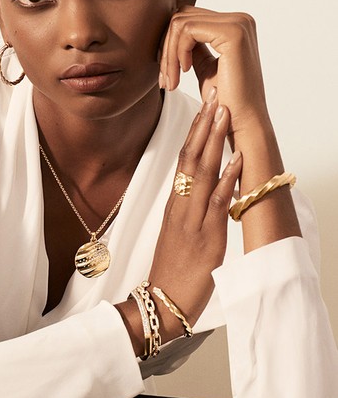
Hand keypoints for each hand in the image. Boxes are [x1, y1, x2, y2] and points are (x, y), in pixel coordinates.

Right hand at [116, 93, 241, 350]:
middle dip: (203, 125)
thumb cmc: (171, 272)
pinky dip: (227, 180)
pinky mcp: (206, 237)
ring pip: (202, 173)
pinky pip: (217, 203)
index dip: (194, 132)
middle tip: (213, 94)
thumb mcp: (176, 234)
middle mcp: (181, 206)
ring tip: (223, 113)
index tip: (204, 106)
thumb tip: (198, 192)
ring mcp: (192, 220)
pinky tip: (236, 160)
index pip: (183, 160)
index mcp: (174, 205)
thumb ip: (186, 211)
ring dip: (214, 141)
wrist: (161, 302)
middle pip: (190, 158)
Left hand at [159, 6, 269, 139]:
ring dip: (169, 54)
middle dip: (166, 48)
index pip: (189, 19)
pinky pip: (187, 30)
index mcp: (235, 25)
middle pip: (183, 16)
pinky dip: (177, 53)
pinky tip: (183, 73)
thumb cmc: (225, 101)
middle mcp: (240, 19)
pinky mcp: (233, 33)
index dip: (170, 44)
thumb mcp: (205, 68)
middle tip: (165, 79)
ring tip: (171, 81)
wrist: (243, 122)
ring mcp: (238, 23)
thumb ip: (193, 48)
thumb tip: (173, 32)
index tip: (166, 74)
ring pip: (181, 22)